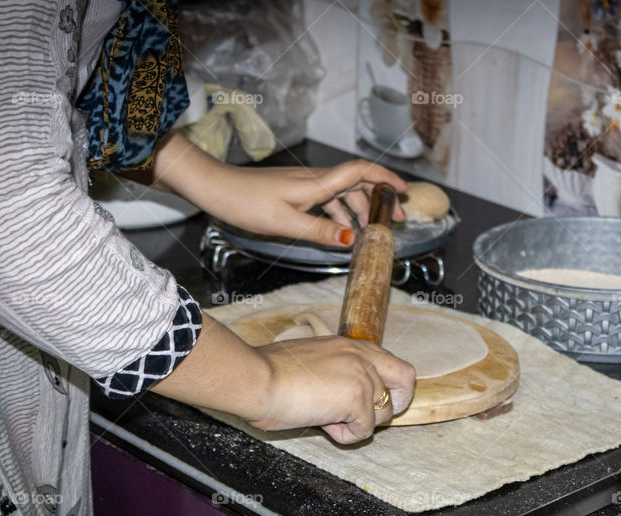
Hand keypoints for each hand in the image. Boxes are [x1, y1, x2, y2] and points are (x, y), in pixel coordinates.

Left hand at [151, 133, 407, 247]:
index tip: (405, 192)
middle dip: (379, 199)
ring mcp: (305, 186)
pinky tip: (340, 231)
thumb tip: (353, 239)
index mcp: (317, 184)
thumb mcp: (285, 223)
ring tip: (370, 231)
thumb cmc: (246, 202)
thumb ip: (320, 232)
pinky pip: (326, 201)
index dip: (386, 178)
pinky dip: (340, 214)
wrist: (216, 189)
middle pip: (357, 183)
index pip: (361, 172)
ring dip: (359, 210)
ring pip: (342, 194)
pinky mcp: (295, 193)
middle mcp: (315, 181)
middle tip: (394, 219)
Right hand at [152, 315, 415, 444]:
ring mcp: (363, 377)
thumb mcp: (311, 362)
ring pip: (382, 413)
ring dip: (358, 424)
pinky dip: (344, 435)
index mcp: (351, 345)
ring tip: (327, 419)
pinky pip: (363, 430)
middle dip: (393, 404)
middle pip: (405, 381)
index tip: (369, 401)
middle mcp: (362, 356)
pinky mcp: (357, 399)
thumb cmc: (268, 372)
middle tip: (367, 418)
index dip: (387, 385)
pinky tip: (322, 424)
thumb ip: (334, 372)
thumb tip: (338, 397)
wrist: (255, 377)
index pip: (392, 362)